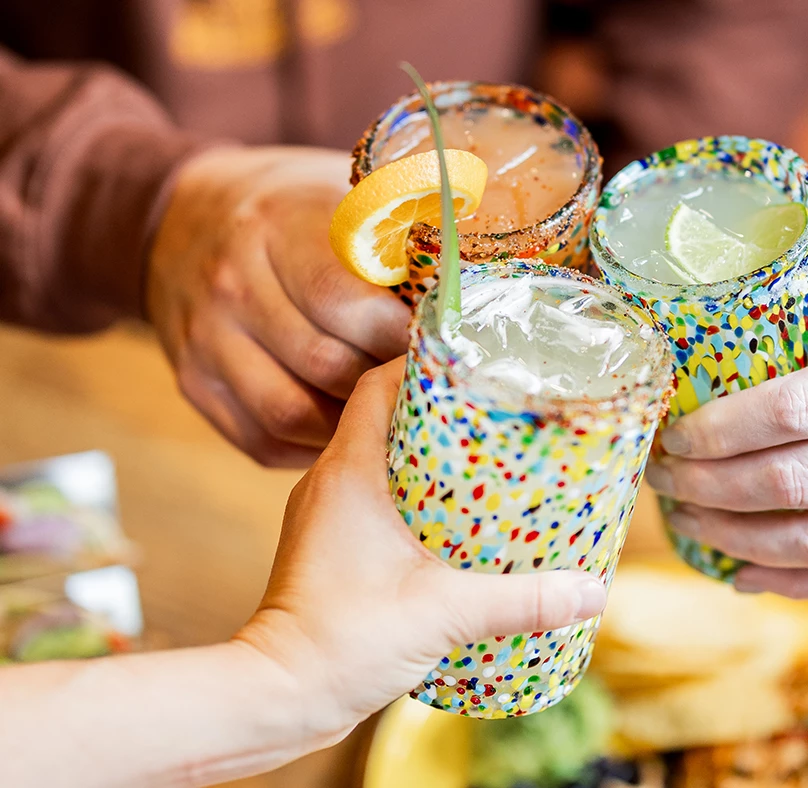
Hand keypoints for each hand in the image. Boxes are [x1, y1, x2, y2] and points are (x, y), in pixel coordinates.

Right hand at [147, 146, 411, 466]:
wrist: (179, 215)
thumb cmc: (291, 207)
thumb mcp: (339, 190)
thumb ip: (401, 227)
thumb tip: (481, 271)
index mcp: (277, 228)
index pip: (344, 301)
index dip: (398, 335)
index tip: (443, 346)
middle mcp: (233, 286)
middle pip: (325, 365)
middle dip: (385, 384)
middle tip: (432, 389)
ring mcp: (204, 340)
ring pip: (291, 413)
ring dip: (351, 426)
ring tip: (394, 416)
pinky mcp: (194, 384)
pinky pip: (262, 437)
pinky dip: (312, 446)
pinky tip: (348, 432)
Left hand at [234, 359, 607, 738]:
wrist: (277, 697)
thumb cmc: (341, 644)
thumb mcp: (445, 613)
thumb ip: (524, 600)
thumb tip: (593, 591)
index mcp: (348, 472)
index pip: (377, 384)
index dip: (421, 362)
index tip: (472, 363)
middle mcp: (330, 483)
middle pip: (387, 416)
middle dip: (441, 409)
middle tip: (498, 413)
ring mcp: (327, 516)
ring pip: (381, 459)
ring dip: (429, 454)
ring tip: (488, 461)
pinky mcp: (332, 548)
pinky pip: (376, 497)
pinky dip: (415, 494)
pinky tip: (457, 520)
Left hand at [645, 250, 807, 597]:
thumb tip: (736, 266)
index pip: (796, 409)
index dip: (720, 428)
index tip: (673, 428)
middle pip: (792, 482)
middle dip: (706, 484)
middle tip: (659, 472)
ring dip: (733, 538)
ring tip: (683, 519)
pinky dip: (788, 581)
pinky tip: (738, 568)